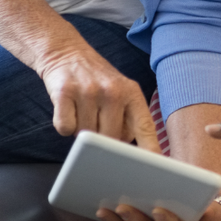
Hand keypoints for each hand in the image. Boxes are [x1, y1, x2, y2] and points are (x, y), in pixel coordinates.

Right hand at [36, 45, 159, 151]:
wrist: (66, 53)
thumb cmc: (97, 81)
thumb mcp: (122, 93)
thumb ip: (129, 119)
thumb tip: (132, 155)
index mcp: (132, 93)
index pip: (145, 127)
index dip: (151, 150)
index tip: (156, 167)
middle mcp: (113, 92)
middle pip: (111, 138)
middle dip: (104, 138)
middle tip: (97, 120)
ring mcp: (89, 92)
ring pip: (87, 135)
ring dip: (82, 131)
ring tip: (83, 110)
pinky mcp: (64, 93)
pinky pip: (65, 128)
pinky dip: (65, 126)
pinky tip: (68, 109)